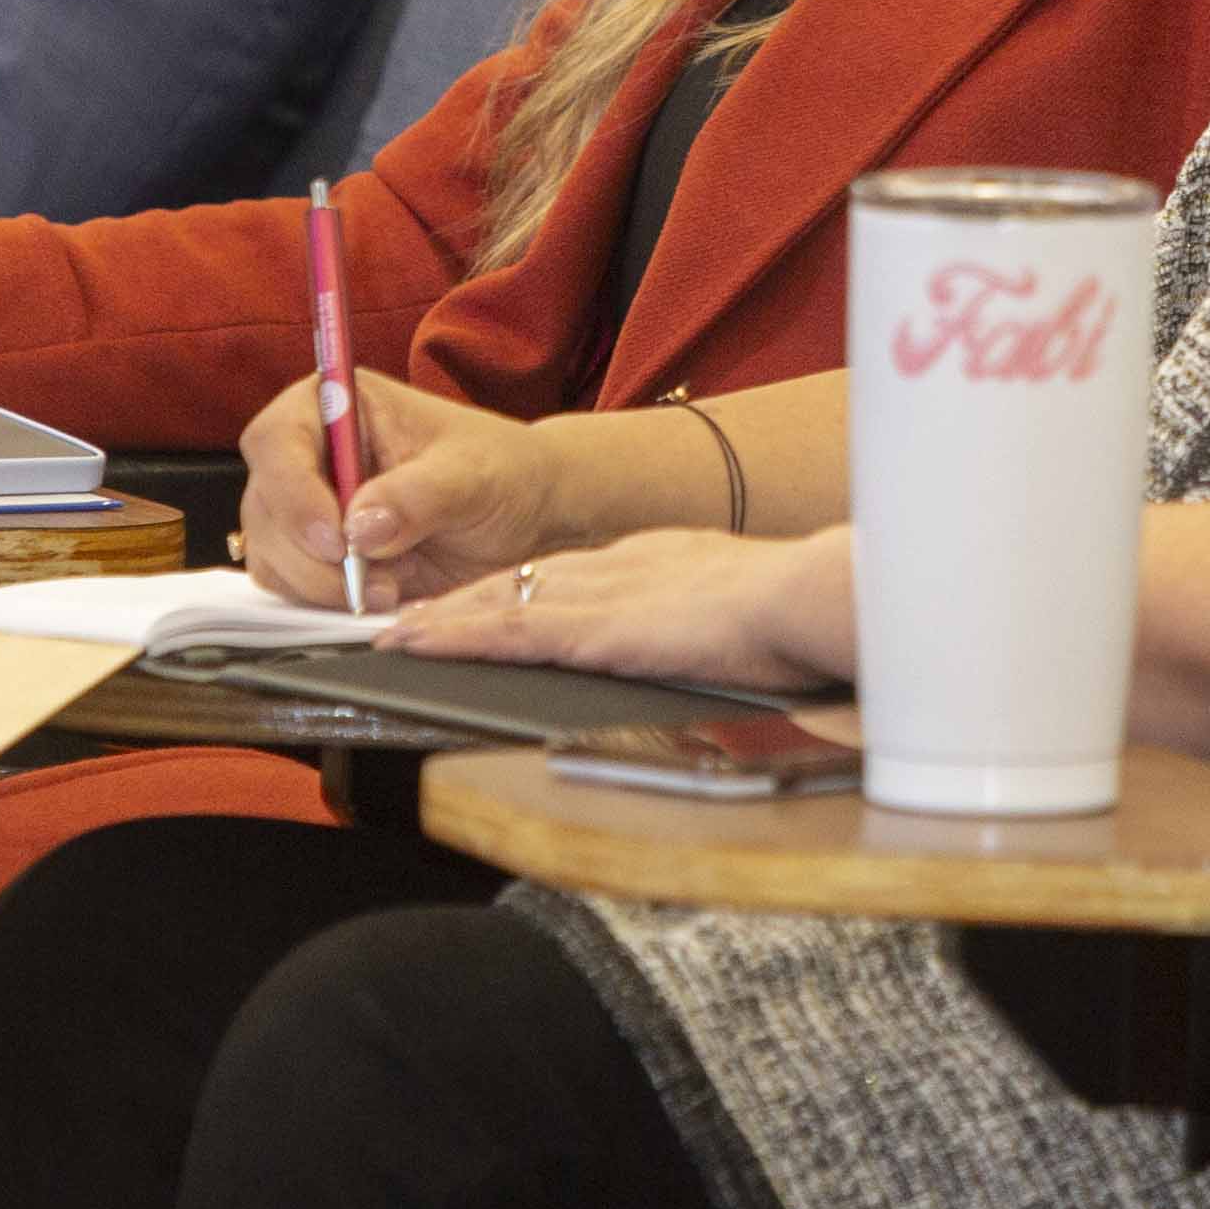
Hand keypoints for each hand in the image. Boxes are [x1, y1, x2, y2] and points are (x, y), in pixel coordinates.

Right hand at [239, 372, 581, 609]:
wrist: (527, 515)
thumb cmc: (502, 472)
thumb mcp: (474, 475)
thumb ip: (419, 494)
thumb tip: (360, 525)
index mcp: (338, 405)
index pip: (275, 439)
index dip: (291, 491)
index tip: (335, 538)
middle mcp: (312, 453)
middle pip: (263, 506)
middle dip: (311, 556)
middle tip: (368, 579)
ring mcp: (309, 507)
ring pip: (269, 554)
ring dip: (320, 586)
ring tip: (389, 587)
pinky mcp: (317, 556)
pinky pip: (290, 586)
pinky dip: (324, 602)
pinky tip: (382, 595)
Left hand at [382, 525, 851, 693]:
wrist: (816, 598)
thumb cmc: (806, 613)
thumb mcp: (755, 614)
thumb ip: (723, 625)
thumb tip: (729, 647)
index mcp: (662, 560)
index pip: (572, 574)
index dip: (521, 589)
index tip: (485, 601)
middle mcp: (622, 567)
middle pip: (526, 581)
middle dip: (467, 600)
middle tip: (412, 615)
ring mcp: (607, 594)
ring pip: (503, 602)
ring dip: (445, 619)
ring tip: (394, 634)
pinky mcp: (598, 629)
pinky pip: (509, 632)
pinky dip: (457, 638)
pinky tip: (417, 645)